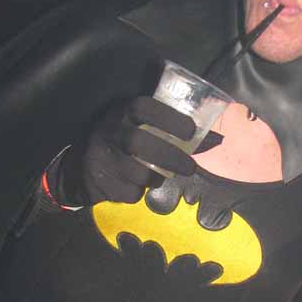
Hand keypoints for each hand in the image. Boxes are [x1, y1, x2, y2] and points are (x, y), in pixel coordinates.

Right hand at [57, 97, 197, 205]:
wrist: (82, 165)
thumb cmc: (124, 139)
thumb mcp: (142, 124)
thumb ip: (175, 128)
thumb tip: (218, 140)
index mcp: (123, 111)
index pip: (144, 108)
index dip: (169, 118)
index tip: (191, 131)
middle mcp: (110, 131)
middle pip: (139, 142)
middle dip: (170, 156)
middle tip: (191, 167)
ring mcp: (102, 158)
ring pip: (137, 173)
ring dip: (156, 178)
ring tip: (161, 175)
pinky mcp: (100, 182)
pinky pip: (130, 193)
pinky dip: (140, 192)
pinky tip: (137, 184)